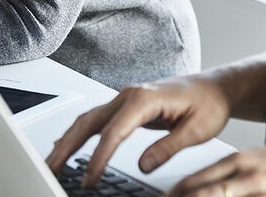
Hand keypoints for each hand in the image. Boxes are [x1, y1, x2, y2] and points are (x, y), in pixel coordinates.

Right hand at [46, 76, 232, 187]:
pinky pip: (97, 118)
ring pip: (88, 118)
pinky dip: (79, 132)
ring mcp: (124, 98)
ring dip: (68, 139)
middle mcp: (128, 95)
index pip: (113, 132)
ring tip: (53, 161)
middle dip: (68, 145)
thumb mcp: (197, 130)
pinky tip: (68, 144)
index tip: (89, 179)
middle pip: (90, 121)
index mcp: (144, 99)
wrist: (214, 86)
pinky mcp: (126, 105)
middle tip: (52, 168)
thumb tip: (142, 165)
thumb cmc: (208, 104)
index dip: (99, 158)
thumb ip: (168, 147)